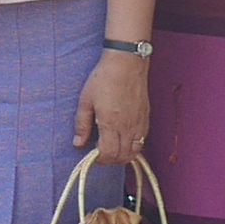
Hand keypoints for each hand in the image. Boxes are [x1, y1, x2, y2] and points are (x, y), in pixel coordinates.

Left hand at [76, 49, 152, 165]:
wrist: (126, 63)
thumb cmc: (103, 79)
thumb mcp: (85, 100)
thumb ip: (82, 124)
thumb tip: (78, 143)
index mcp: (111, 123)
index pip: (108, 153)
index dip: (99, 159)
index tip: (92, 154)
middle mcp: (128, 127)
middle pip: (123, 157)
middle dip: (110, 160)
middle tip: (101, 154)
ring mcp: (139, 123)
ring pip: (135, 151)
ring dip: (123, 155)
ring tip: (112, 148)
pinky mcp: (146, 117)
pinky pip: (142, 140)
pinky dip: (133, 146)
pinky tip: (123, 139)